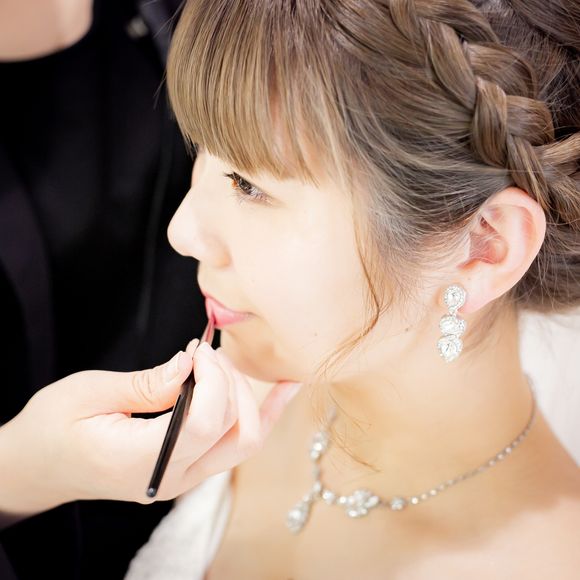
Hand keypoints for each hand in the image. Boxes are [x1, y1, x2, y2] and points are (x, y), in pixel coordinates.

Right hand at [0, 342, 301, 519]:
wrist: (39, 465)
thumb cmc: (52, 428)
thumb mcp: (87, 394)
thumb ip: (145, 383)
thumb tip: (192, 364)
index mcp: (141, 461)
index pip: (205, 424)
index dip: (213, 380)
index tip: (200, 349)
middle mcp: (173, 478)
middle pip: (235, 432)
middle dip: (230, 382)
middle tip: (206, 352)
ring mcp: (185, 478)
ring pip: (245, 441)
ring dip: (247, 396)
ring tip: (221, 364)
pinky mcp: (190, 468)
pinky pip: (238, 443)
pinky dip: (265, 414)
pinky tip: (287, 387)